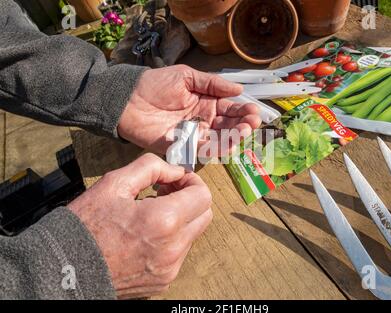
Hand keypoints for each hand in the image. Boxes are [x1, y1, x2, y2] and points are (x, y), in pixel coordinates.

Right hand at [68, 153, 211, 298]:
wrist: (64, 269)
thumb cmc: (86, 224)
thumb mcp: (114, 183)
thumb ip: (152, 168)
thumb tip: (176, 171)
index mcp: (163, 221)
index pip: (203, 196)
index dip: (192, 182)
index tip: (176, 180)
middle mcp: (173, 248)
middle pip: (204, 215)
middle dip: (191, 199)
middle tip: (166, 192)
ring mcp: (169, 268)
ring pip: (192, 235)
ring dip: (181, 219)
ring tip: (152, 213)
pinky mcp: (163, 281)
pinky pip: (179, 254)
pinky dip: (171, 240)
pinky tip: (146, 234)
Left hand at [118, 64, 260, 153]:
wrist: (128, 98)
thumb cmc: (156, 84)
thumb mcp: (186, 76)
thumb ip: (212, 83)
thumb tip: (239, 88)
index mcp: (207, 103)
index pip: (231, 109)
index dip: (244, 111)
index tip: (254, 112)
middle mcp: (204, 121)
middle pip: (229, 127)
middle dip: (243, 126)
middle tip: (250, 124)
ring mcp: (194, 135)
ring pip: (219, 140)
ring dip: (233, 138)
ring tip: (242, 133)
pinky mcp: (182, 146)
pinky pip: (201, 150)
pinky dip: (214, 149)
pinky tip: (225, 144)